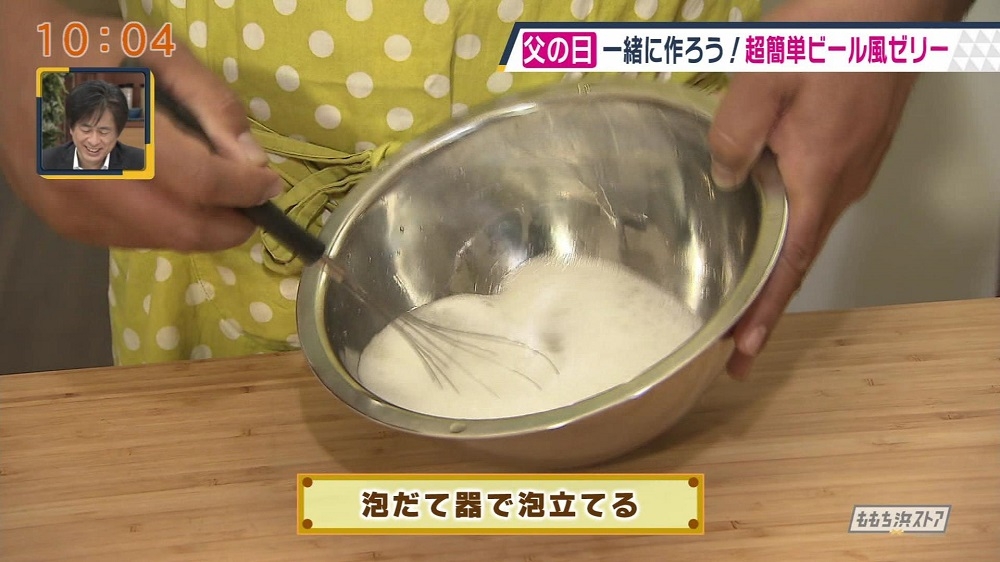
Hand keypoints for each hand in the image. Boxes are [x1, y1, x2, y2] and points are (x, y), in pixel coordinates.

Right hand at [0, 1, 282, 250]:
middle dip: (231, 225)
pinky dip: (165, 226)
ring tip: (212, 197)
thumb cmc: (88, 50)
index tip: (270, 184)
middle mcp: (90, 181)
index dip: (247, 189)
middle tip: (252, 206)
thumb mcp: (158, 52)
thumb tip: (252, 159)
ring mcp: (72, 209)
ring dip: (200, 228)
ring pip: (161, 241)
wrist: (4, 59)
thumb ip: (212, 102)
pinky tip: (168, 197)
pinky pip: (133, 240)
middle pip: (184, 229)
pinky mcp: (63, 224)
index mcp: (116, 129)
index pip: (201, 183)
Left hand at [708, 0, 974, 378]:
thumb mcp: (765, 80)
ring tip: (742, 288)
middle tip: (732, 341)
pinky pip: (817, 198)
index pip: (787, 267)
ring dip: (775, 264)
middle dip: (765, 304)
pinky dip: (789, 225)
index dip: (763, 315)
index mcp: (817, 181)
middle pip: (798, 258)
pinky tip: (766, 219)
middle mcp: (841, 185)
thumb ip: (736, 137)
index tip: (742, 355)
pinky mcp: (854, 145)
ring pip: (807, 228)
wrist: (895, 3)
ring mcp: (853, 166)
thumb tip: (727, 179)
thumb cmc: (836, 33)